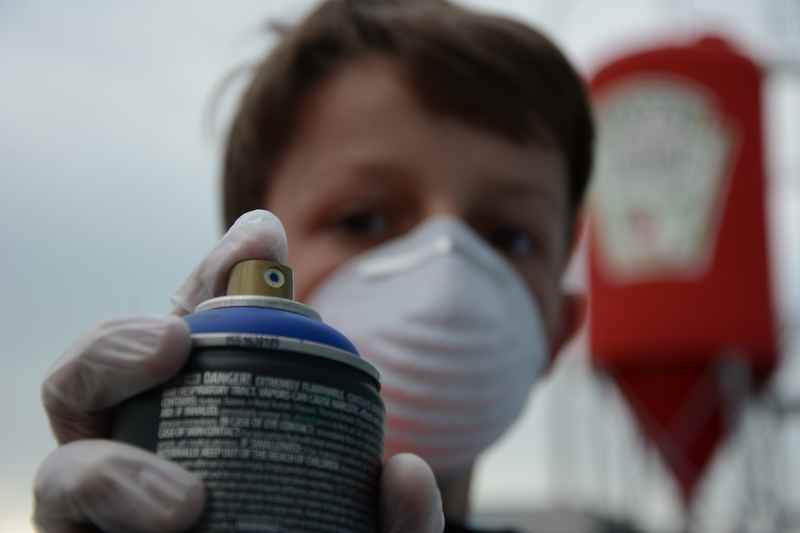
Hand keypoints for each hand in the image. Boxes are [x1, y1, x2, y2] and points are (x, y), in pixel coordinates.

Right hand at [33, 210, 443, 532]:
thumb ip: (392, 515)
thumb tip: (403, 470)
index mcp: (207, 420)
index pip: (200, 334)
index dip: (221, 274)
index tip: (263, 235)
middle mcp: (144, 454)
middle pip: (99, 377)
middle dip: (121, 340)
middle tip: (172, 340)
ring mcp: (103, 508)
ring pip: (66, 462)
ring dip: (109, 464)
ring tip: (184, 502)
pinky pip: (63, 516)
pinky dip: (109, 499)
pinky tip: (169, 523)